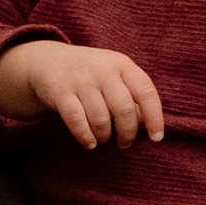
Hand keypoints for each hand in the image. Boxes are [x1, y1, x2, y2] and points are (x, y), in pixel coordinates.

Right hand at [0, 39, 164, 148]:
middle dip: (127, 133)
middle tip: (124, 143)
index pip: (146, 92)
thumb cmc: (92, 75)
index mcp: (122, 64)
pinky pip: (77, 121)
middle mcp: (102, 69)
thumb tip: (146, 125)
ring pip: (100, 119)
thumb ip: (132, 96)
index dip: (154, 118)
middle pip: (124, 110)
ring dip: (105, 136)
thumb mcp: (115, 76)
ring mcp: (80, 79)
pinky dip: (86, 137)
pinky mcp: (60, 92)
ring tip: (104, 139)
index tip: (156, 138)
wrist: (49, 61)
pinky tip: (90, 143)